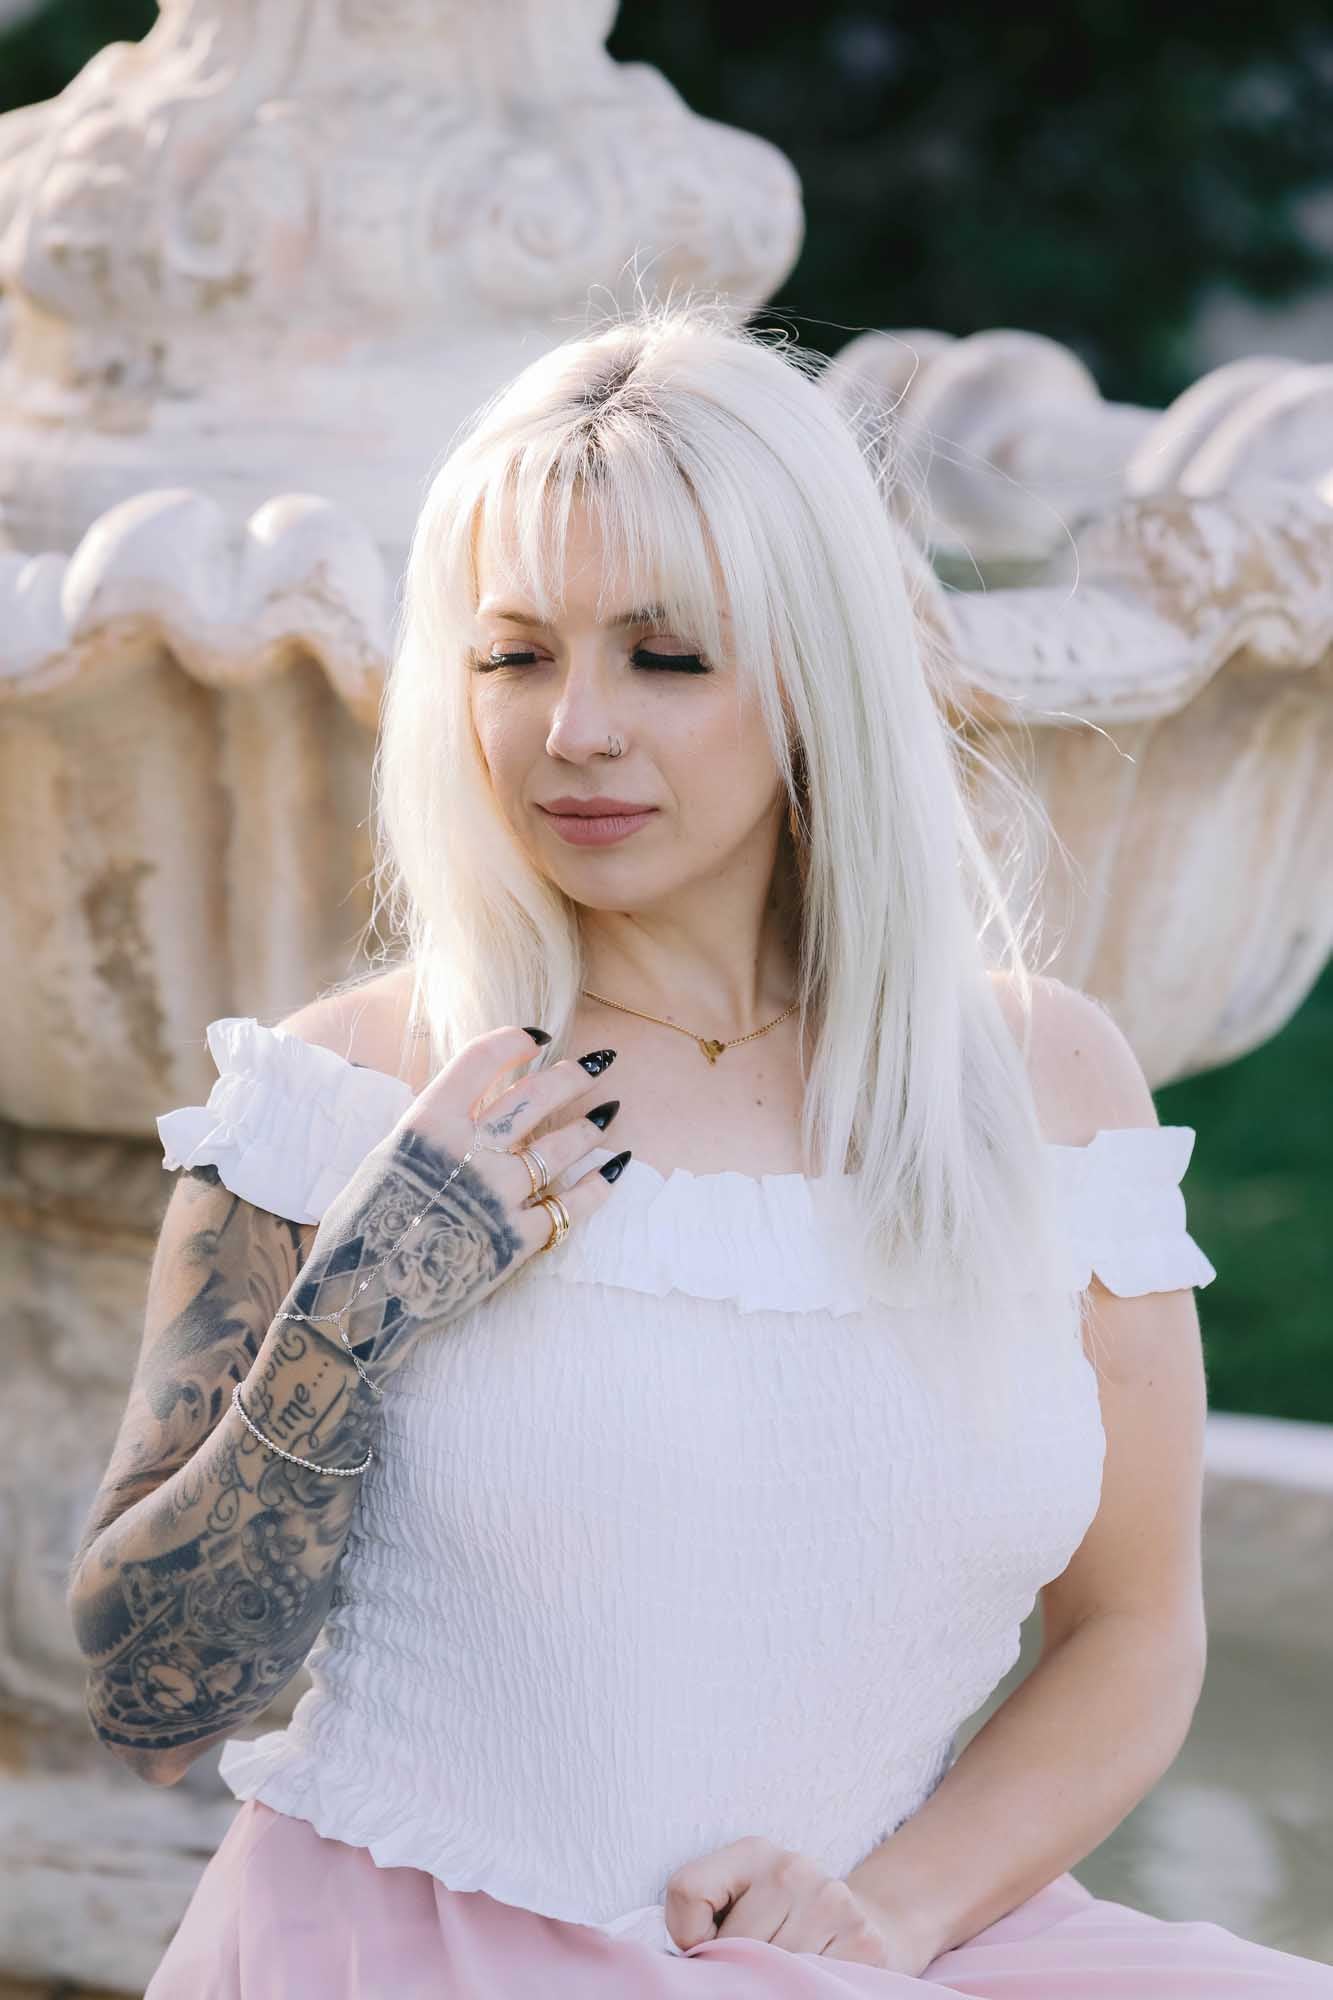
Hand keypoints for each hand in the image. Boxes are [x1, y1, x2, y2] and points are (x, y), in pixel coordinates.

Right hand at [291, 1025, 626, 1385]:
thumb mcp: (385, 1161)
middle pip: (535, 1095)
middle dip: (574, 1075)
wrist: (363, 1301)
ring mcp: (497, 1195)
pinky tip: (615, 1169)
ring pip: (561, 1147)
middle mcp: (468, 1151)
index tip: (538, 1039)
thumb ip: (430, 1133)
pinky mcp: (517, 1239)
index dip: (515, 1041)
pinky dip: (598, 1186)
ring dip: (590, 1127)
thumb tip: (464, 1112)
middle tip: (597, 1065)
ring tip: (608, 1113)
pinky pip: (572, 1206)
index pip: (481, 1059)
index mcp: (427, 1123)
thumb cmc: (362, 1230)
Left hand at [664, 1835, 938, 1971]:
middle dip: (734, 1964)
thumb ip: (704, 1912)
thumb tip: (684, 1959)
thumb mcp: (739, 1896)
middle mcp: (793, 1868)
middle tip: (754, 1960)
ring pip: (771, 1969)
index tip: (705, 1944)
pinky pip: (810, 1983)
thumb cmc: (780, 1916)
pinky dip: (803, 1987)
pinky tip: (813, 1971)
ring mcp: (832, 1903)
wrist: (857, 1920)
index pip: (688, 1891)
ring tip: (786, 1964)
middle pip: (731, 1943)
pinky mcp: (864, 1943)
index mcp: (753, 1852)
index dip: (686, 1935)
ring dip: (772, 1979)